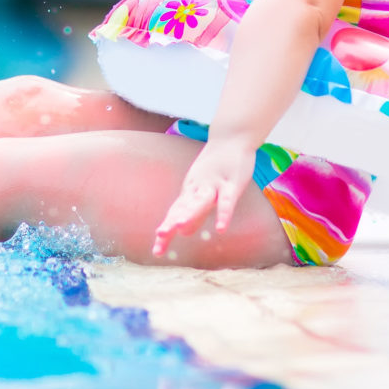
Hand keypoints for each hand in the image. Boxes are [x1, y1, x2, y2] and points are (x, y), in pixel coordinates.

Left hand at [152, 139, 255, 257]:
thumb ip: (195, 212)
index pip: (175, 214)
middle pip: (183, 208)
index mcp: (190, 192)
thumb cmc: (217, 167)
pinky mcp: (232, 182)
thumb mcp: (204, 191)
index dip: (167, 231)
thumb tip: (183, 233)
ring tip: (180, 228)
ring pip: (201, 201)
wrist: (231, 138)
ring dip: (191, 213)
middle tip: (160, 237)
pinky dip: (224, 214)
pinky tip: (221, 228)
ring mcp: (214, 184)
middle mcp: (197, 188)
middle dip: (172, 223)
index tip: (157, 251)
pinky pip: (228, 200)